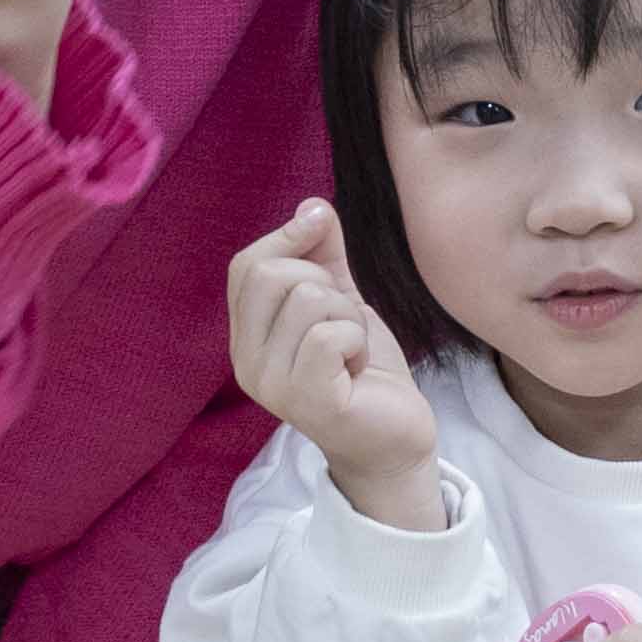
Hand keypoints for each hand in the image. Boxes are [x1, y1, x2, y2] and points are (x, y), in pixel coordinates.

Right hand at [225, 205, 439, 524]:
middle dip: (327, 284)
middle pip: (274, 275)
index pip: (246, 266)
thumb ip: (324, 256)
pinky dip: (357, 341)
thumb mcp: (342, 301)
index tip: (322, 231)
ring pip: (308, 300)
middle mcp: (246, 363)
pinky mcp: (306, 401)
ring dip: (349, 317)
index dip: (288, 237)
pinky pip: (329, 335)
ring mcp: (271, 386)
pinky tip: (358, 368)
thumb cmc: (364, 371)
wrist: (395, 436)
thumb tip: (312, 205)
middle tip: (344, 324)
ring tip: (353, 351)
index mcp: (248, 337)